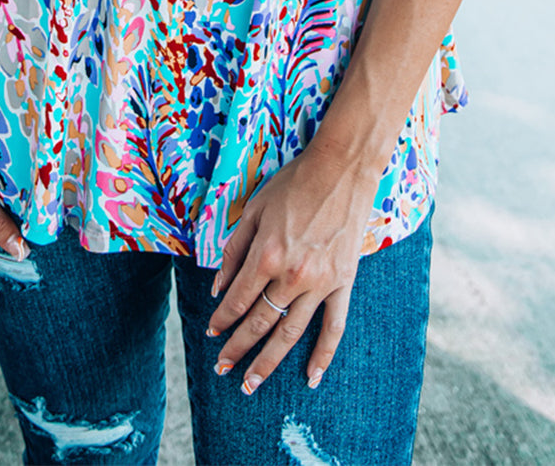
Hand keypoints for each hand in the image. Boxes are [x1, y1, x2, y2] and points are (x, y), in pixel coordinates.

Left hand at [205, 142, 378, 393]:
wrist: (342, 169)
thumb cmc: (294, 183)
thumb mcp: (254, 208)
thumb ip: (234, 250)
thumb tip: (218, 287)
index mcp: (266, 254)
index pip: (236, 300)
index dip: (221, 320)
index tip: (211, 333)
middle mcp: (291, 274)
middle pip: (259, 323)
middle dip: (237, 348)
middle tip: (222, 368)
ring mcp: (320, 282)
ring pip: (290, 333)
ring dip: (268, 362)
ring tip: (251, 384)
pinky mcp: (343, 282)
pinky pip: (334, 326)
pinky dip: (323, 355)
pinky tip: (311, 377)